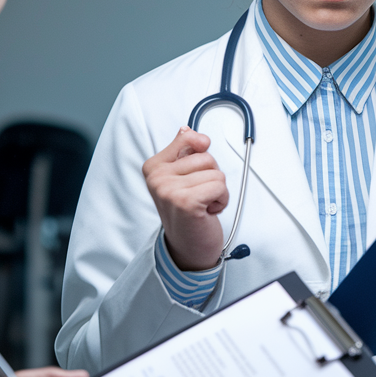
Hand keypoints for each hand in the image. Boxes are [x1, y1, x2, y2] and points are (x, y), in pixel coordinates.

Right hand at [143, 127, 228, 269]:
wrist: (188, 248)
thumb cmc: (187, 212)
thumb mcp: (181, 178)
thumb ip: (182, 152)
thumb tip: (186, 129)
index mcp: (153, 167)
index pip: (188, 137)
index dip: (202, 151)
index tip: (195, 172)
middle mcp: (157, 177)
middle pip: (206, 156)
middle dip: (211, 176)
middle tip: (199, 196)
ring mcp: (169, 190)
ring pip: (216, 172)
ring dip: (218, 191)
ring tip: (203, 205)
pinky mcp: (186, 202)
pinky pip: (220, 186)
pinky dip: (222, 200)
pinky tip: (208, 212)